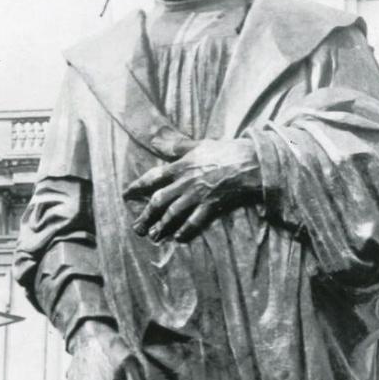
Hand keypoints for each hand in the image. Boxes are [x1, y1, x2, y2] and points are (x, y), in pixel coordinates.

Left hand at [123, 137, 260, 242]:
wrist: (251, 162)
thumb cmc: (226, 151)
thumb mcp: (199, 144)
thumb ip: (177, 146)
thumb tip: (156, 142)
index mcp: (181, 166)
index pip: (153, 177)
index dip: (137, 186)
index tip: (126, 194)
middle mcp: (186, 182)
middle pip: (160, 200)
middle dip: (146, 214)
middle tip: (137, 226)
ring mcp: (198, 195)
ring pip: (173, 213)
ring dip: (161, 226)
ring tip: (153, 236)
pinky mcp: (211, 205)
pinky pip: (194, 221)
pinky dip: (185, 230)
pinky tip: (178, 237)